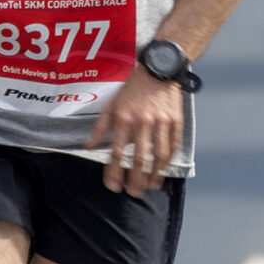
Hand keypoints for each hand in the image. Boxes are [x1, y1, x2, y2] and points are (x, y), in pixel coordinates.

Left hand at [85, 71, 184, 196]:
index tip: (112, 187)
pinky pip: (173, 145)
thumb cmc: (132, 88)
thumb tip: (88, 146)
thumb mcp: (112, 104)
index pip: (117, 152)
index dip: (114, 172)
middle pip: (139, 158)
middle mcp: (143, 122)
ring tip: (150, 186)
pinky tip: (163, 170)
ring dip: (154, 174)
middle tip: (133, 193)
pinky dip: (169, 160)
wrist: (159, 69)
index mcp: (124, 119)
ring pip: (159, 155)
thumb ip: (100, 127)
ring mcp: (162, 122)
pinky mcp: (176, 121)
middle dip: (135, 180)